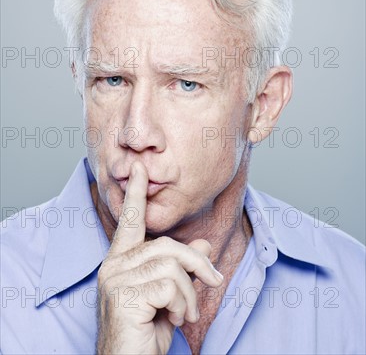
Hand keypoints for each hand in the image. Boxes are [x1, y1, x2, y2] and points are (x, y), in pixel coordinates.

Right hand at [96, 161, 223, 354]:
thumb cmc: (145, 334)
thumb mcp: (169, 297)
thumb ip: (182, 269)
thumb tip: (204, 246)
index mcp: (121, 261)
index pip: (130, 221)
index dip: (137, 194)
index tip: (140, 168)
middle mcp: (113, 266)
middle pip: (168, 246)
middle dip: (197, 265)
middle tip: (213, 281)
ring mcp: (115, 280)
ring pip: (172, 265)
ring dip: (189, 293)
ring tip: (183, 313)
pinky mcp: (123, 296)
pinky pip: (170, 285)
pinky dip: (181, 304)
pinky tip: (172, 320)